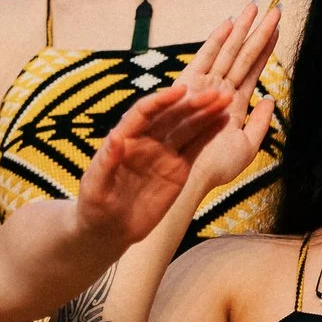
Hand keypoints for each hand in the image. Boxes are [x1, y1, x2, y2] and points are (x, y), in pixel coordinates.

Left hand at [71, 83, 232, 245]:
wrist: (109, 230)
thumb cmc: (94, 207)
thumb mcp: (95, 187)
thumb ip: (106, 161)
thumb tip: (116, 136)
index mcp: (125, 138)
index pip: (144, 111)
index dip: (162, 100)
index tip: (181, 90)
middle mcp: (146, 140)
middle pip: (171, 115)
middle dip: (193, 102)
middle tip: (216, 93)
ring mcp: (164, 153)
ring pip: (188, 127)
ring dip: (207, 112)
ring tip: (227, 99)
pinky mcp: (178, 168)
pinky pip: (196, 147)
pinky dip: (210, 133)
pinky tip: (224, 120)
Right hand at [177, 3, 282, 200]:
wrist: (188, 179)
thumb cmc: (213, 168)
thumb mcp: (247, 148)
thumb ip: (261, 123)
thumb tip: (270, 99)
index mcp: (233, 104)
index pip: (253, 70)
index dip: (266, 48)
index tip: (277, 28)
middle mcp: (219, 91)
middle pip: (243, 55)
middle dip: (257, 31)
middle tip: (273, 9)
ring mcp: (204, 87)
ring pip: (229, 53)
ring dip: (242, 30)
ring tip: (255, 7)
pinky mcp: (189, 87)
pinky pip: (205, 59)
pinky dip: (217, 41)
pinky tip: (229, 23)